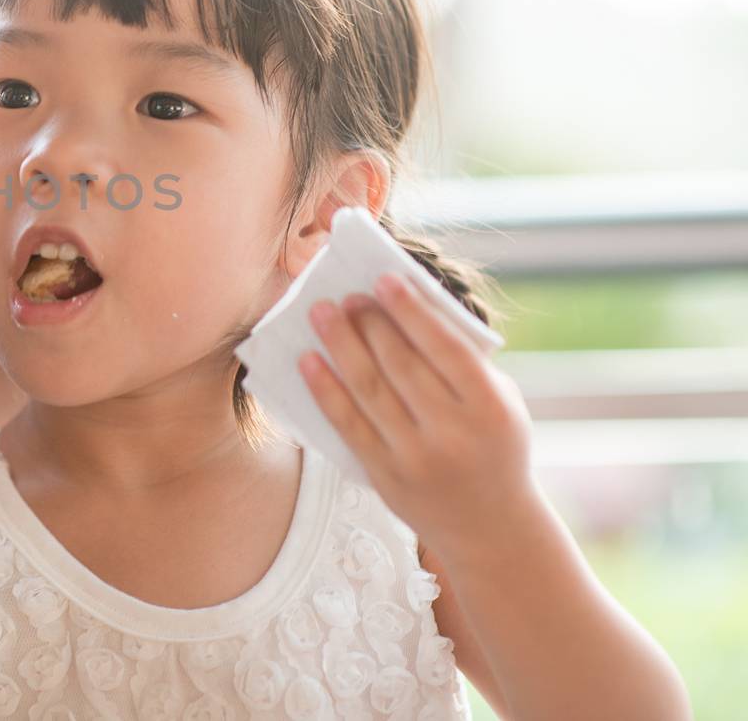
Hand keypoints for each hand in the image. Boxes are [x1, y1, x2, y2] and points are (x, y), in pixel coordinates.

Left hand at [299, 272, 538, 557]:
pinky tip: (307, 361)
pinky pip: (348, 425)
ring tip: (320, 313)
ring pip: (370, 391)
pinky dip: (325, 390)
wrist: (490, 528)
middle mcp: (453, 434)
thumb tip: (407, 308)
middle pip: (401, 366)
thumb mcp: (499, 404)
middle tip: (346, 294)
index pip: (445, 349)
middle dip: (369, 324)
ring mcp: (416, 458)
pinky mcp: (386, 476)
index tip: (384, 279)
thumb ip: (464, 363)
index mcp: (489, 409)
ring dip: (340, 346)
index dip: (412, 312)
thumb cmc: (492, 445)